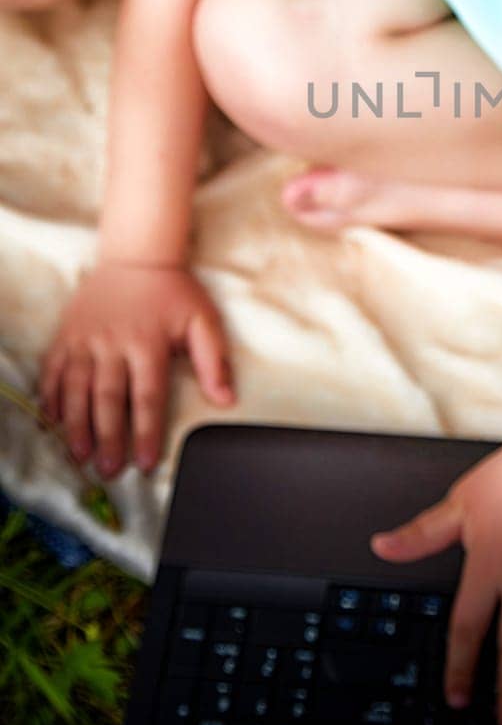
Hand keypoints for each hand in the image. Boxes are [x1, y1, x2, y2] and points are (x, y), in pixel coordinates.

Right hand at [37, 262, 232, 478]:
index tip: (146, 462)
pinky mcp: (67, 335)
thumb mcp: (203, 320)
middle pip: (109, 399)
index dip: (147, 432)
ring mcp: (85, 339)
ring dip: (77, 425)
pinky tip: (54, 421)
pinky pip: (54, 370)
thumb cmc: (172, 291)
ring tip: (81, 454)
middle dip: (109, 438)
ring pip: (77, 389)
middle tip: (109, 470)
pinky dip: (52, 396)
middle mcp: (113, 343)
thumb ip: (214, 360)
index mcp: (148, 343)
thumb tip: (226, 399)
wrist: (136, 255)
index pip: (148, 397)